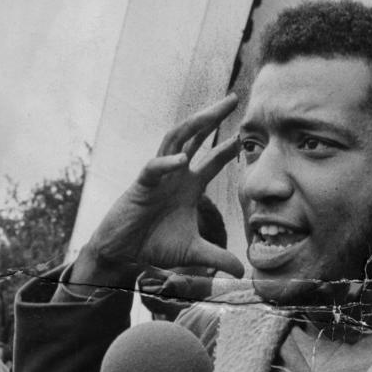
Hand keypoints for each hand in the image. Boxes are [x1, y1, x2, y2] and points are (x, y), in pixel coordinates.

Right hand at [73, 95, 244, 286]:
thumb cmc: (154, 245)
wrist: (123, 252)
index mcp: (189, 184)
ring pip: (175, 141)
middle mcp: (175, 174)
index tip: (248, 134)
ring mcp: (158, 176)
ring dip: (193, 125)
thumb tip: (243, 273)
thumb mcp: (194, 253)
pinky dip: (166, 163)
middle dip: (214, 117)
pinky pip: (153, 168)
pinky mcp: (140, 186)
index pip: (213, 159)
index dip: (230, 147)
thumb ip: (218, 258)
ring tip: (212, 113)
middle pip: (196, 137)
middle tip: (234, 98)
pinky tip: (180, 161)